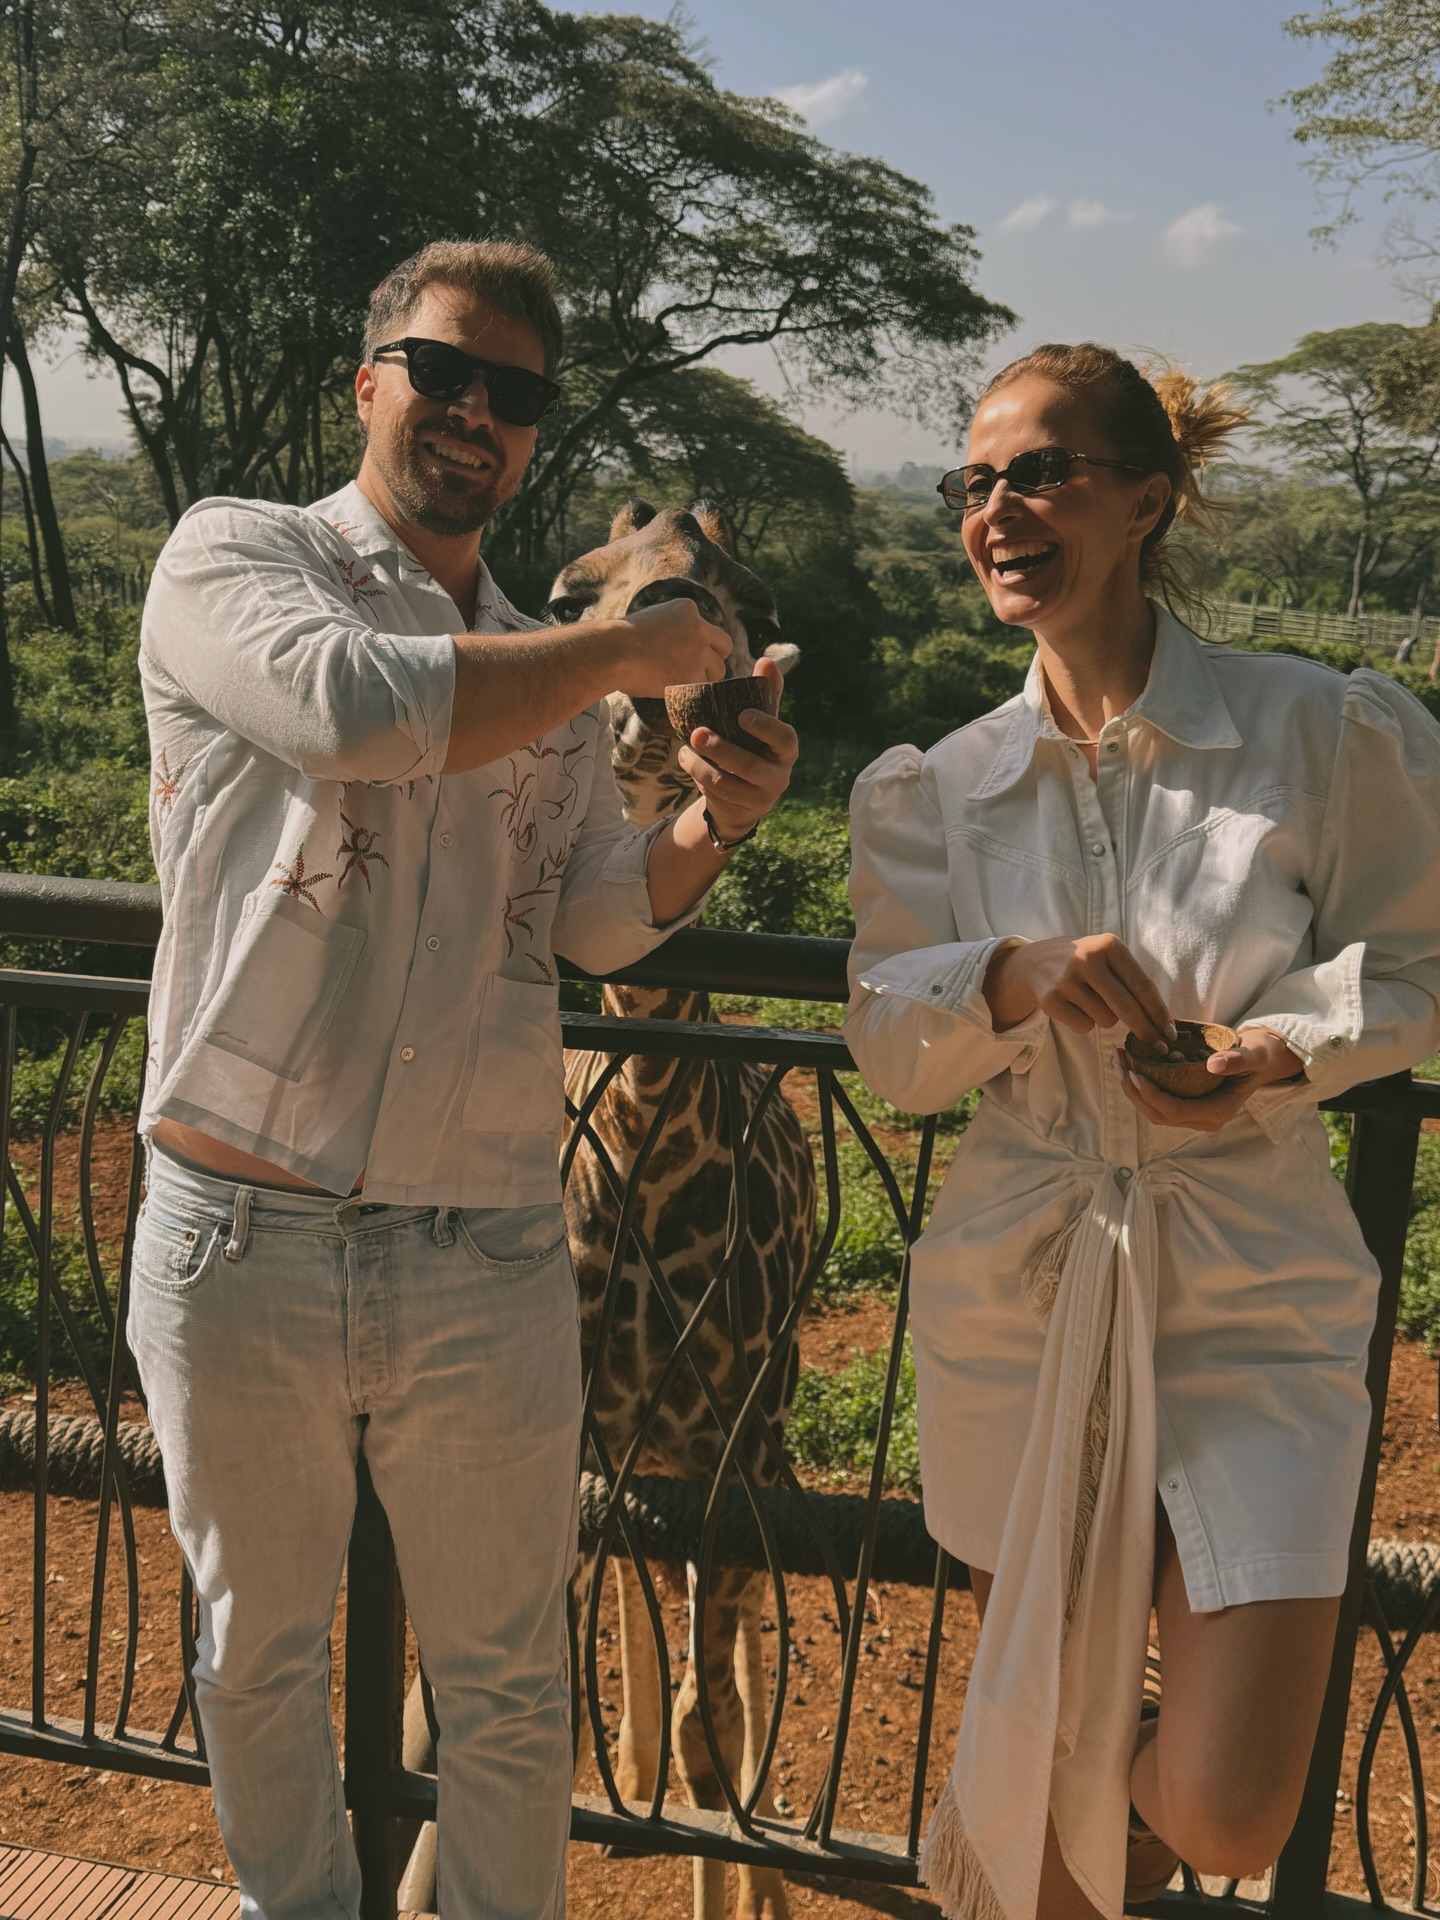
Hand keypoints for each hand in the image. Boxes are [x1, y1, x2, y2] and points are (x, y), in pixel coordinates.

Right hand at [610, 598, 731, 697]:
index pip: (708, 629)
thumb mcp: (652, 619)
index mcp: (687, 608)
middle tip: (694, 670)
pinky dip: (692, 691)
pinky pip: (704, 688)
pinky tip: (674, 689)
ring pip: (718, 670)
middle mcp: (699, 627)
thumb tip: (683, 648)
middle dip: (712, 659)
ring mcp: (699, 651)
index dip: (700, 644)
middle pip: (724, 647)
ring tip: (679, 681)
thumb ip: (673, 628)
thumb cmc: (622, 640)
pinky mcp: (694, 675)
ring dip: (703, 677)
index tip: (684, 653)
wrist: (613, 653)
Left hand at [677, 657, 797, 840]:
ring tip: (685, 748)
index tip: (742, 715)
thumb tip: (766, 660)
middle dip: (722, 750)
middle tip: (697, 733)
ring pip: (728, 784)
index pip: (783, 738)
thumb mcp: (761, 724)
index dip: (765, 727)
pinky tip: (686, 759)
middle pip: (750, 766)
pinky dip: (697, 776)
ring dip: (701, 765)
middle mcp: (779, 776)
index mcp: (787, 749)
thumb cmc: (754, 748)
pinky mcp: (741, 811)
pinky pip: (716, 796)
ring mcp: (761, 798)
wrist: (744, 798)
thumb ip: (765, 694)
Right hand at [983, 933, 1172, 1046]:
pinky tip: (1075, 1006)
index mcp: (1108, 945)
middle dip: (1146, 1030)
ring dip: (1106, 1019)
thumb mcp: (1107, 957)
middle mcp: (1087, 959)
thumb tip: (1161, 1023)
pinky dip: (1085, 1023)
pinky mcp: (1051, 1000)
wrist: (1034, 962)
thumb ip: (1132, 980)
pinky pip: (1085, 1026)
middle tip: (1160, 1048)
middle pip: (1127, 1007)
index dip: (1159, 1012)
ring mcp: (1066, 980)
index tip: (1170, 1032)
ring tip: (1091, 1001)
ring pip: (1106, 1020)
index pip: (1142, 985)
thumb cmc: (1084, 963)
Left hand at [1117, 1026, 1305, 1132]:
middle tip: (1118, 1063)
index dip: (1151, 1095)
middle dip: (1134, 1092)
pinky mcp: (1188, 1105)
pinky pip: (1159, 1102)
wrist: (1265, 1059)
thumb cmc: (1260, 1055)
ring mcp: (1195, 1114)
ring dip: (1133, 1089)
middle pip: (1159, 1114)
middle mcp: (1204, 1119)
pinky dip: (1142, 1086)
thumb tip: (1213, 1065)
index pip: (1175, 1111)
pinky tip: (1131, 1064)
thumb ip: (1237, 1060)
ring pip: (1155, 1111)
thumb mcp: (1254, 1054)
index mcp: (1219, 1112)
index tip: (1133, 1072)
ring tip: (1119, 1062)